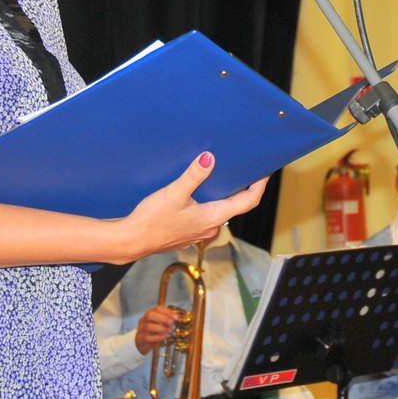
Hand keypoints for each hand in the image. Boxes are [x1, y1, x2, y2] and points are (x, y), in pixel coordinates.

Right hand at [123, 152, 267, 256]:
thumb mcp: (174, 193)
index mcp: (213, 217)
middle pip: (236, 207)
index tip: (265, 172)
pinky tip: (201, 195)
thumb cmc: (152, 220)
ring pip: (221, 212)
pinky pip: (207, 217)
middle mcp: (211, 228)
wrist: (132, 241)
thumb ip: (193, 175)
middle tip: (246, 171)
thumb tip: (209, 158)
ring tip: (225, 178)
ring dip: (225, 197)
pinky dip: (211, 204)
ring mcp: (200, 233)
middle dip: (243, 189)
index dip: (259, 186)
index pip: (248, 202)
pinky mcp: (188, 233)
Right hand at [134, 305, 180, 355]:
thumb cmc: (155, 331)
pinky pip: (147, 337)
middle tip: (171, 323)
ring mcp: (141, 329)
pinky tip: (164, 337)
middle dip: (162, 318)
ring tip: (169, 331)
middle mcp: (144, 319)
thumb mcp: (162, 324)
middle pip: (150, 315)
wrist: (143, 343)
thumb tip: (180, 318)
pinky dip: (157, 337)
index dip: (167, 312)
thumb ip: (169, 320)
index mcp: (151, 313)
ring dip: (161, 328)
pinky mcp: (140, 338)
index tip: (176, 317)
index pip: (158, 308)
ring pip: (148, 326)